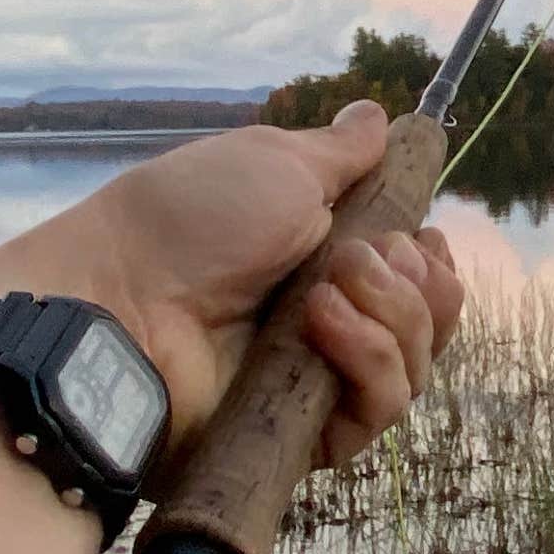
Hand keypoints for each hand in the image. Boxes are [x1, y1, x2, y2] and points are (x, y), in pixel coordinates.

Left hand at [0, 100, 464, 463]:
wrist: (122, 297)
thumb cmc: (191, 219)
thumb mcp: (275, 161)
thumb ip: (342, 152)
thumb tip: (379, 115)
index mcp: (326, 262)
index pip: (418, 280)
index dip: (432, 263)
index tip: (421, 238)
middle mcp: (332, 327)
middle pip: (429, 325)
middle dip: (416, 285)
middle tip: (362, 257)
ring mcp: (318, 385)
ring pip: (414, 370)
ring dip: (392, 317)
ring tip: (327, 290)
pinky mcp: (304, 438)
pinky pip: (375, 413)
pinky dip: (367, 361)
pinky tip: (322, 326)